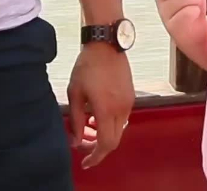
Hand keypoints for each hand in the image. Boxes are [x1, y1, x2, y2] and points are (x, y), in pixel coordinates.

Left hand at [67, 41, 133, 168]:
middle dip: (98, 147)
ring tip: (87, 125)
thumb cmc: (87, 67)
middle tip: (83, 143)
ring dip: (104, 134)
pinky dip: (110, 123)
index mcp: (106, 109)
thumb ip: (75, 120)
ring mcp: (129, 103)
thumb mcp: (75, 93)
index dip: (95, 156)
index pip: (106, 144)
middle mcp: (121, 109)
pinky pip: (122, 118)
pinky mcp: (131, 96)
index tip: (85, 161)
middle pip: (114, 140)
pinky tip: (97, 113)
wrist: (106, 45)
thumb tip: (76, 141)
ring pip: (119, 130)